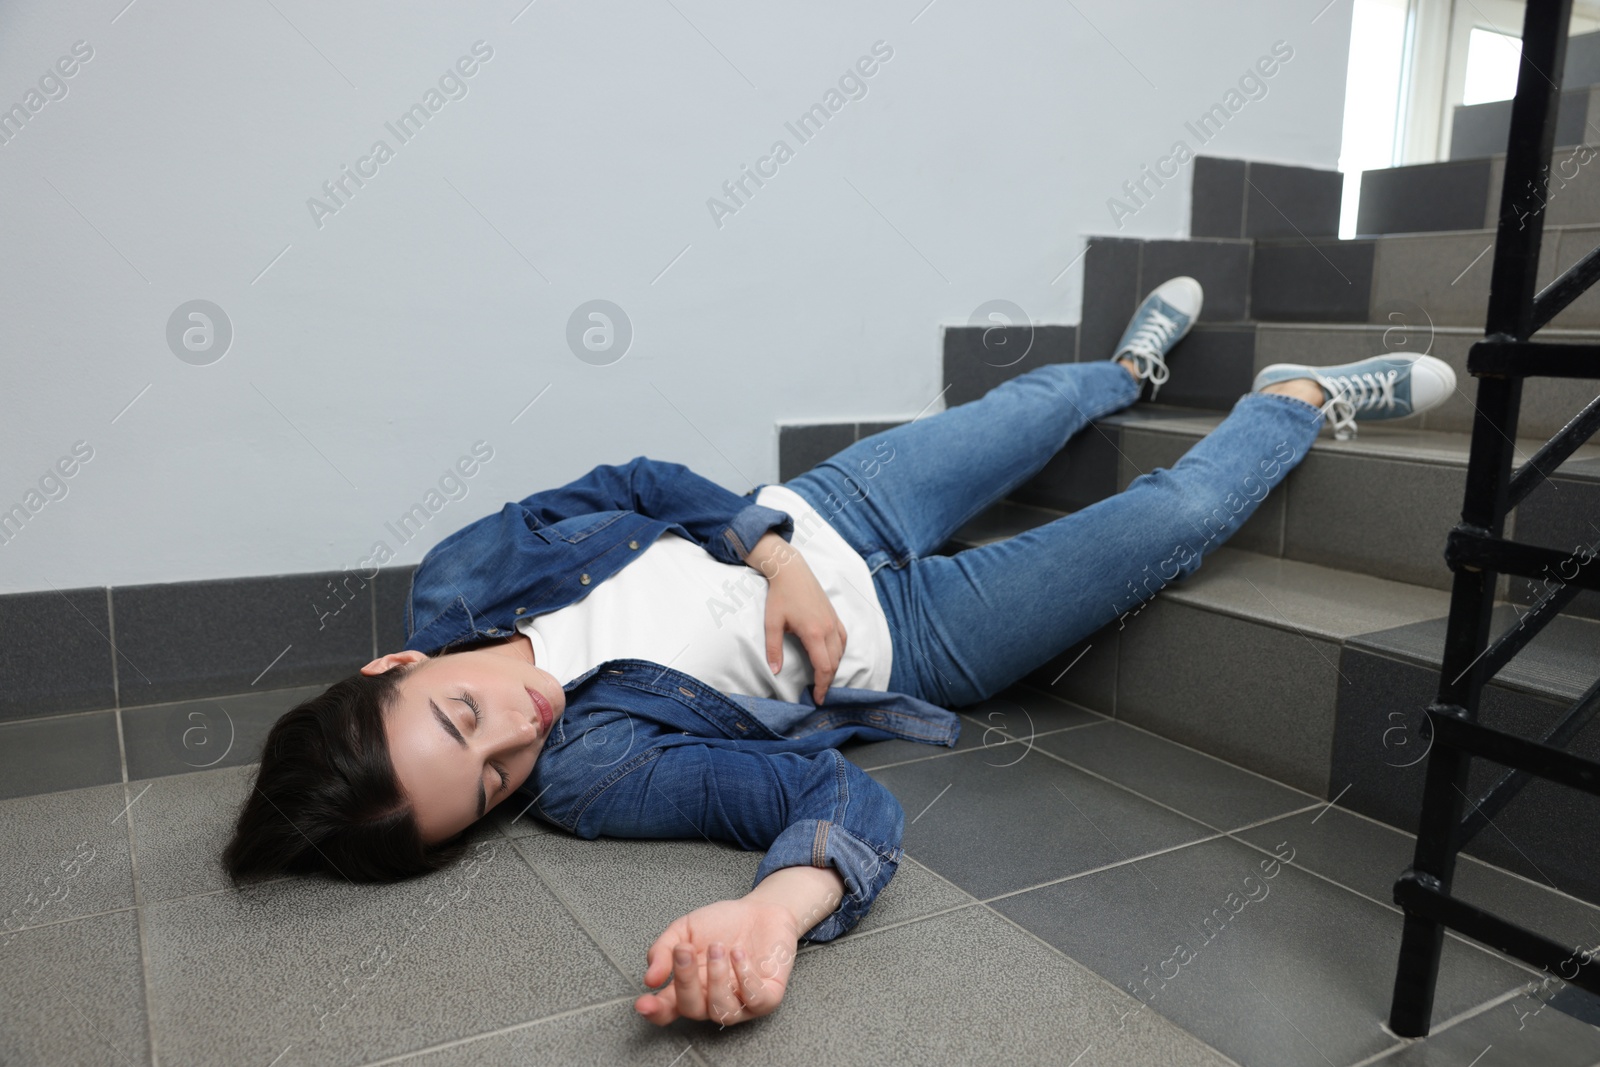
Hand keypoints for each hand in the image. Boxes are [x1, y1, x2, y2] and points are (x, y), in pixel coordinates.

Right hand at [635, 897, 799, 1026]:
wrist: (759, 911)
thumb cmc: (722, 925)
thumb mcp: (684, 930)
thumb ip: (663, 950)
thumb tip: (650, 978)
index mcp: (689, 988)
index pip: (667, 1010)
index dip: (654, 1011)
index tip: (643, 1003)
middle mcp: (711, 1000)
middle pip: (692, 1009)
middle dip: (685, 981)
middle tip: (684, 951)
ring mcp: (739, 1002)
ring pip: (722, 1010)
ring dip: (716, 978)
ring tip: (717, 947)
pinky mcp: (767, 997)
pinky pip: (754, 999)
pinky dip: (745, 976)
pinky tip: (738, 953)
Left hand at [762, 552, 847, 704]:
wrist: (791, 571)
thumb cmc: (780, 596)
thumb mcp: (772, 624)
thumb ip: (774, 649)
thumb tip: (775, 671)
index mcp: (813, 633)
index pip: (824, 667)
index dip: (822, 686)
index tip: (818, 698)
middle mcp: (827, 629)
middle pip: (834, 663)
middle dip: (828, 681)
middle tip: (820, 694)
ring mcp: (833, 621)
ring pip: (841, 652)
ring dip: (834, 667)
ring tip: (824, 679)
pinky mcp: (834, 615)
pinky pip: (843, 639)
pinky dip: (840, 652)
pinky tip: (833, 657)